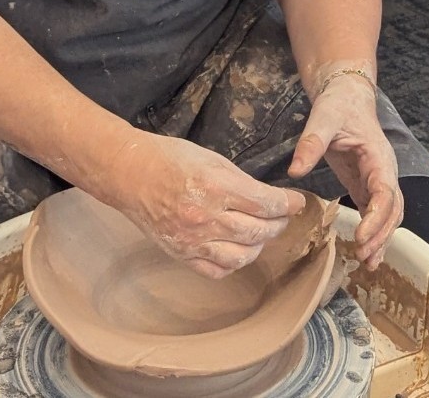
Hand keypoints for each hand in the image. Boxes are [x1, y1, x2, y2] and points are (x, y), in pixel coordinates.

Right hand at [98, 132, 305, 278]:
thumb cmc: (171, 158)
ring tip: (262, 233)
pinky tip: (238, 250)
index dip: (287, 204)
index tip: (298, 202)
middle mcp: (206, 217)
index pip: (265, 203)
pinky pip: (217, 271)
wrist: (130, 174)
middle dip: (278, 224)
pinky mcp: (181, 255)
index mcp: (216, 187)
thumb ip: (240, 181)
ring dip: (260, 245)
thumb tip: (267, 198)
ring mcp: (193, 240)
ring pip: (243, 256)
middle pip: (258, 231)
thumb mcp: (213, 159)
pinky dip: (234, 263)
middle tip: (282, 216)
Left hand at [288, 72, 402, 270]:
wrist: (346, 95)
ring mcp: (378, 179)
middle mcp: (384, 171)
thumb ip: (311, 143)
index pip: (385, 192)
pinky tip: (366, 253)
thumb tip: (295, 170)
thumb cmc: (338, 105)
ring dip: (382, 238)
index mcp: (379, 156)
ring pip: (389, 214)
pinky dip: (374, 233)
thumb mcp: (323, 118)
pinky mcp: (367, 184)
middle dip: (381, 234)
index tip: (361, 236)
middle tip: (363, 255)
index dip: (377, 217)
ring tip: (368, 263)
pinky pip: (376, 212)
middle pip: (393, 208)